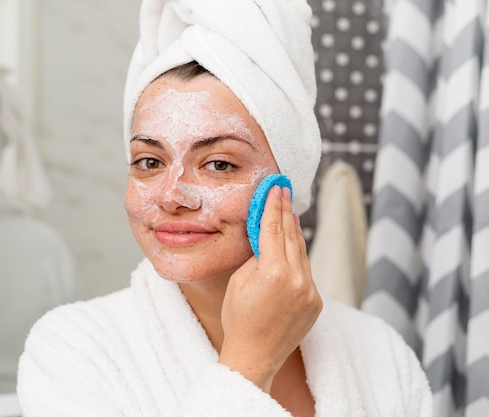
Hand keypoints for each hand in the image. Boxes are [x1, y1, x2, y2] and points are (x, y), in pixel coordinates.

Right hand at [218, 186, 321, 392]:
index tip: (276, 189)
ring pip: (301, 254)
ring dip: (294, 234)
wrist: (254, 356)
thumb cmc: (238, 320)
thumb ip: (257, 257)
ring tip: (289, 216)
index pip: (273, 229)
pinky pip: (306, 273)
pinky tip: (292, 249)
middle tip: (285, 192)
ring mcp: (310, 292)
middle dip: (286, 213)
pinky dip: (298, 259)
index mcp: (274, 272)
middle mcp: (297, 279)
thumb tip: (267, 241)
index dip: (273, 206)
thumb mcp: (239, 281)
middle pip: (290, 236)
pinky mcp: (316, 303)